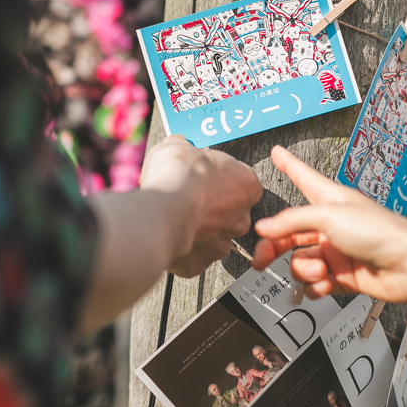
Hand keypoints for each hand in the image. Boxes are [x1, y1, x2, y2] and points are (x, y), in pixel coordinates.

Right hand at [140, 135, 261, 277]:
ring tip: (177, 218)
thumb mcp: (177, 146)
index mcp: (246, 185)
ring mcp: (222, 243)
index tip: (204, 175)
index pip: (242, 182)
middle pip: (232, 213)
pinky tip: (170, 235)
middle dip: (213, 208)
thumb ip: (184, 147)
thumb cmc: (176, 178)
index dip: (220, 178)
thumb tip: (178, 144)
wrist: (160, 213)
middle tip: (190, 198)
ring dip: (200, 230)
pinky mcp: (201, 263)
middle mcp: (240, 217)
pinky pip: (194, 256)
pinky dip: (184, 249)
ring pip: (215, 237)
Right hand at [252, 145, 406, 311]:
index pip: (304, 178)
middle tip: (262, 259)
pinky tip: (326, 284)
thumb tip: (265, 228)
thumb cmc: (381, 231)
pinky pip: (315, 284)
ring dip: (304, 270)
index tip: (277, 152)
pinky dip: (316, 287)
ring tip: (321, 271)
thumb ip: (292, 221)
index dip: (289, 165)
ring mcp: (336, 252)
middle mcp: (331, 225)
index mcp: (330, 200)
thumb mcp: (329, 215)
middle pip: (290, 233)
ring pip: (300, 262)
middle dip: (274, 246)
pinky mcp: (342, 277)